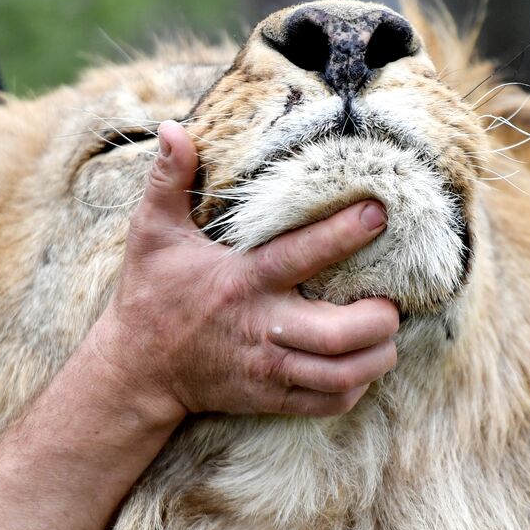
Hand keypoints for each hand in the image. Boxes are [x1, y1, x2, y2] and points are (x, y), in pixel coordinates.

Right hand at [87, 120, 399, 421]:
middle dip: (379, 319)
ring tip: (386, 332)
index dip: (343, 235)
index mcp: (241, 281)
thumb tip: (173, 128)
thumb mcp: (151, 233)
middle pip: (338, 335)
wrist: (137, 370)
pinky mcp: (271, 397)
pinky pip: (329, 401)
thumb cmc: (151, 294)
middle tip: (392, 299)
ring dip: (377, 356)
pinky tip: (362, 364)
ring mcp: (269, 368)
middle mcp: (261, 328)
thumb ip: (168, 180)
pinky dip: (356, 386)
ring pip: (341, 375)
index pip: (300, 256)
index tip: (378, 214)